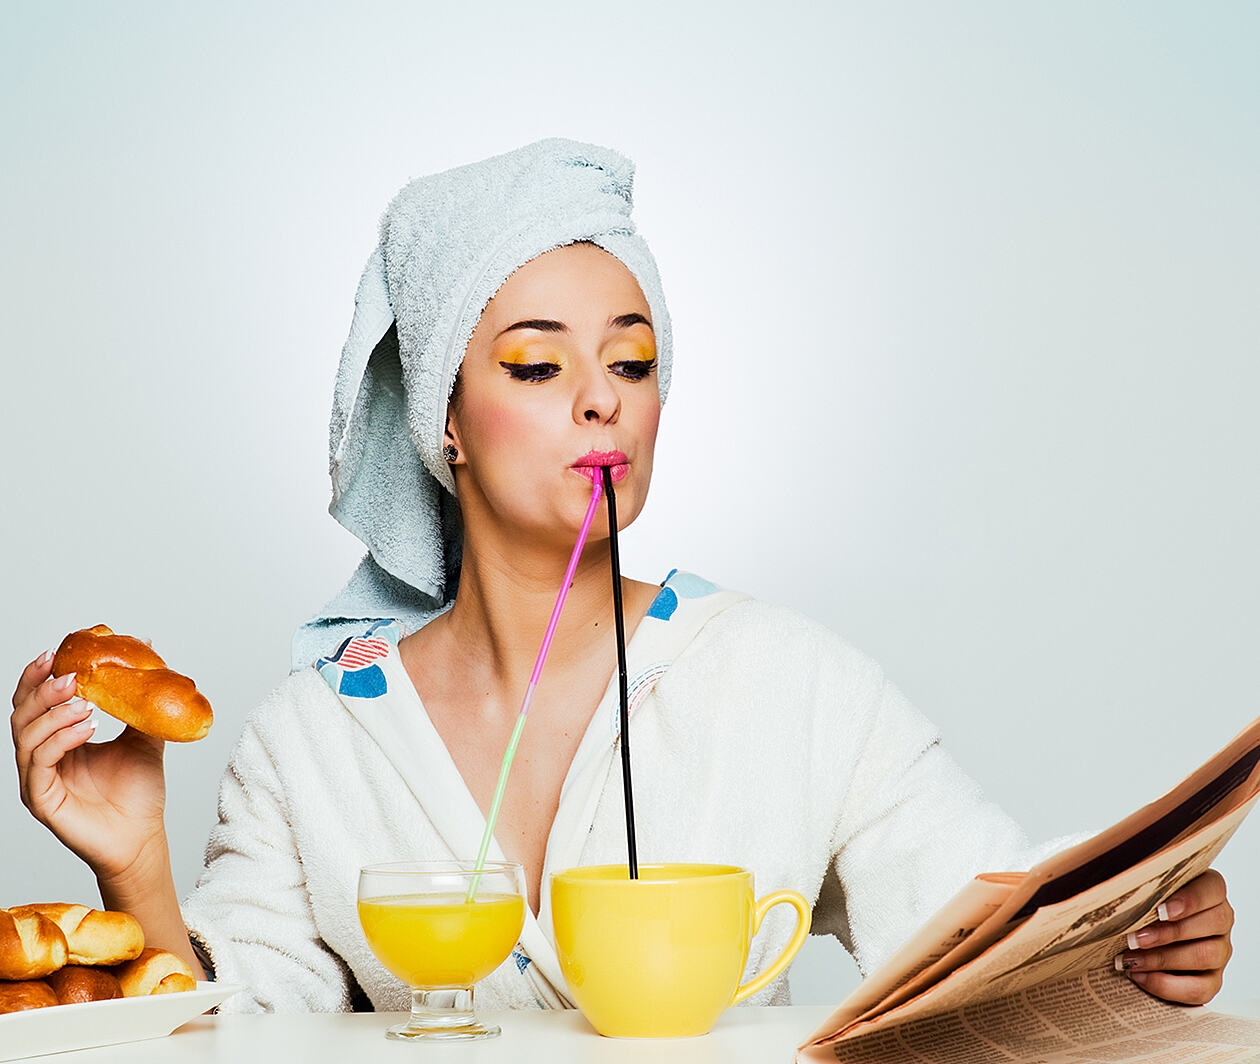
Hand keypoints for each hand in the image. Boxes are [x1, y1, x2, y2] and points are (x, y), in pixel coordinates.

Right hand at [10, 647, 167, 882]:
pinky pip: (39, 762)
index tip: (56, 653)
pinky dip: (60, 739)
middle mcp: (42, 758)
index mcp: (59, 741)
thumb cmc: (139, 792)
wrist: (143, 836)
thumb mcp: (144, 735)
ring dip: (54, 713)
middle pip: (22, 714)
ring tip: (86, 703)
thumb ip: (141, 701)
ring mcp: (38, 779)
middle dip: (43, 690)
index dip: (38, 676)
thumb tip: (150, 651)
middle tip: (72, 675)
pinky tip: (87, 728)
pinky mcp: (41, 799)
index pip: (35, 702)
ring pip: (26, 736)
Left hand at [1115, 869, 1233, 1004]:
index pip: (1213, 888)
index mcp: (1206, 890)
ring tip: (1130, 959)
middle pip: (1213, 923)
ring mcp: (1219, 951)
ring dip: (1163, 958)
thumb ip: (1128, 876)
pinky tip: (1139, 976)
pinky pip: (1200, 989)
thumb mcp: (1129, 887)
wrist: (1129, 943)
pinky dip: (1167, 986)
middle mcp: (1219, 919)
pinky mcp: (1211, 981)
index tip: (1159, 909)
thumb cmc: (1131, 907)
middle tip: (1134, 938)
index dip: (1190, 899)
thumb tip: (1100, 866)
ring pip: (1206, 955)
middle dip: (1169, 932)